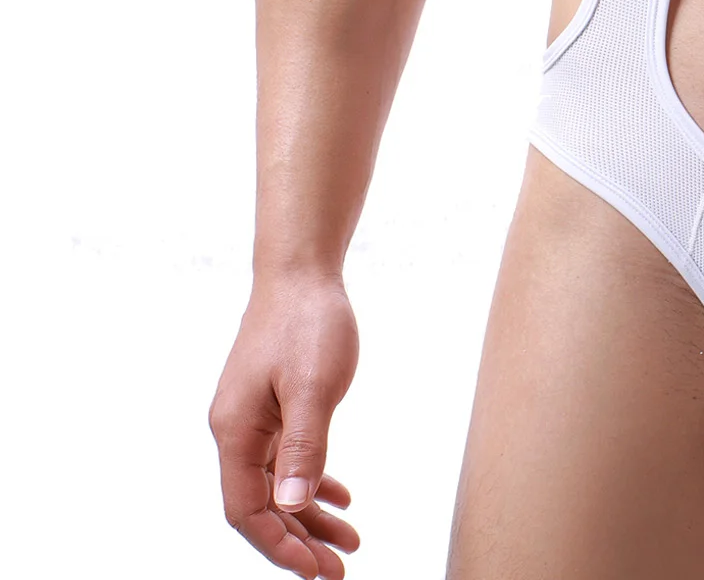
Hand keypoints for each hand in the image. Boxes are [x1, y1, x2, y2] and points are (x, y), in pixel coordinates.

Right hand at [210, 272, 361, 577]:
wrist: (302, 271)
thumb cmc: (308, 321)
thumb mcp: (313, 386)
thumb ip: (303, 447)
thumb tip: (292, 506)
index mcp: (235, 431)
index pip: (248, 511)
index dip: (280, 546)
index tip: (318, 570)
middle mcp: (236, 430)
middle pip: (261, 506)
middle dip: (299, 542)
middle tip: (341, 567)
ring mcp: (252, 417)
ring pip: (277, 484)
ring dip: (310, 515)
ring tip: (351, 540)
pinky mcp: (271, 404)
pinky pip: (286, 459)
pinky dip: (311, 481)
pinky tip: (339, 495)